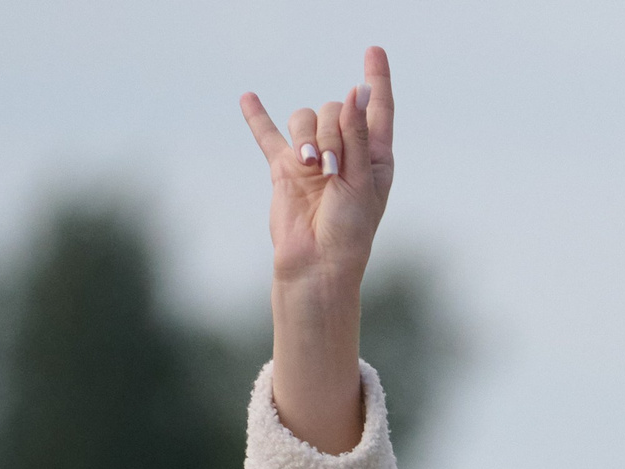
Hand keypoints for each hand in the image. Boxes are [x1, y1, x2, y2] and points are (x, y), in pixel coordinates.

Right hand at [240, 46, 395, 295]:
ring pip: (304, 119)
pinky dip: (257, 117)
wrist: (317, 263)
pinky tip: (248, 97)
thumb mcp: (361, 179)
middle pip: (332, 109)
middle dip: (331, 132)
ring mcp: (312, 158)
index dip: (376, 78)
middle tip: (331, 167)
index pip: (377, 107)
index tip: (374, 50)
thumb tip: (355, 89)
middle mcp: (344, 151)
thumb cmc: (350, 229)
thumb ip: (357, 134)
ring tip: (311, 168)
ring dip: (306, 138)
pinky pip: (266, 136)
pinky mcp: (283, 168)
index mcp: (373, 155)